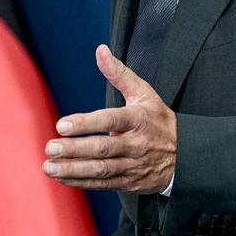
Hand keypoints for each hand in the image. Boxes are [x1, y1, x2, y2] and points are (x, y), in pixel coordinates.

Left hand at [42, 45, 176, 193]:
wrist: (186, 156)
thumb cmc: (159, 120)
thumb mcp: (144, 93)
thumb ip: (119, 73)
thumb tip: (101, 51)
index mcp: (138, 119)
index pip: (110, 120)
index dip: (86, 123)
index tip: (62, 125)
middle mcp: (136, 144)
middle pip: (103, 148)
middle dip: (74, 149)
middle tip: (51, 147)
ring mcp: (133, 165)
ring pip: (101, 170)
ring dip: (73, 169)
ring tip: (49, 166)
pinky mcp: (130, 182)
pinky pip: (103, 184)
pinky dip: (82, 182)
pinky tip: (63, 177)